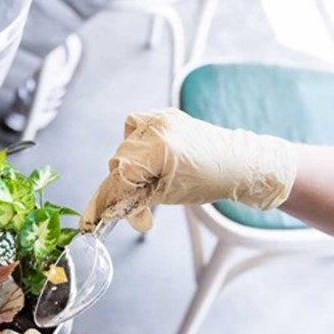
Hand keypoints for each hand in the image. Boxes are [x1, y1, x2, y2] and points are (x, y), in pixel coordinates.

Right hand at [80, 108, 296, 231]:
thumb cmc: (209, 181)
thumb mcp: (166, 196)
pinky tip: (149, 157)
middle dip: (123, 184)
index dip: (106, 199)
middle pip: (120, 159)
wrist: (239, 163)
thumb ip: (132, 199)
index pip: (120, 175)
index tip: (95, 219)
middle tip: (137, 204)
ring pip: (125, 143)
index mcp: (159, 149)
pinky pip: (137, 127)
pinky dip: (136, 143)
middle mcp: (158, 128)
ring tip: (149, 179)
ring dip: (130, 164)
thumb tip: (107, 211)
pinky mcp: (167, 115)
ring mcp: (162, 118)